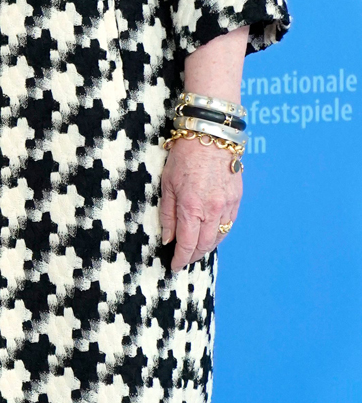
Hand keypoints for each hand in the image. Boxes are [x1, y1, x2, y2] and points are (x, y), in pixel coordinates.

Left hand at [159, 137, 241, 271]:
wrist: (211, 136)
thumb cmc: (184, 156)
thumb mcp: (167, 184)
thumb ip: (167, 214)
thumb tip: (167, 238)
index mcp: (190, 207)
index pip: (187, 244)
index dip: (180, 258)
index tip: (174, 265)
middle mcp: (212, 211)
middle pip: (204, 245)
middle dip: (193, 256)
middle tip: (183, 260)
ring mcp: (227, 206)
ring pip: (218, 238)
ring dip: (207, 247)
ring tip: (196, 250)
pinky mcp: (237, 200)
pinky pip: (229, 225)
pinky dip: (219, 234)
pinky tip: (211, 234)